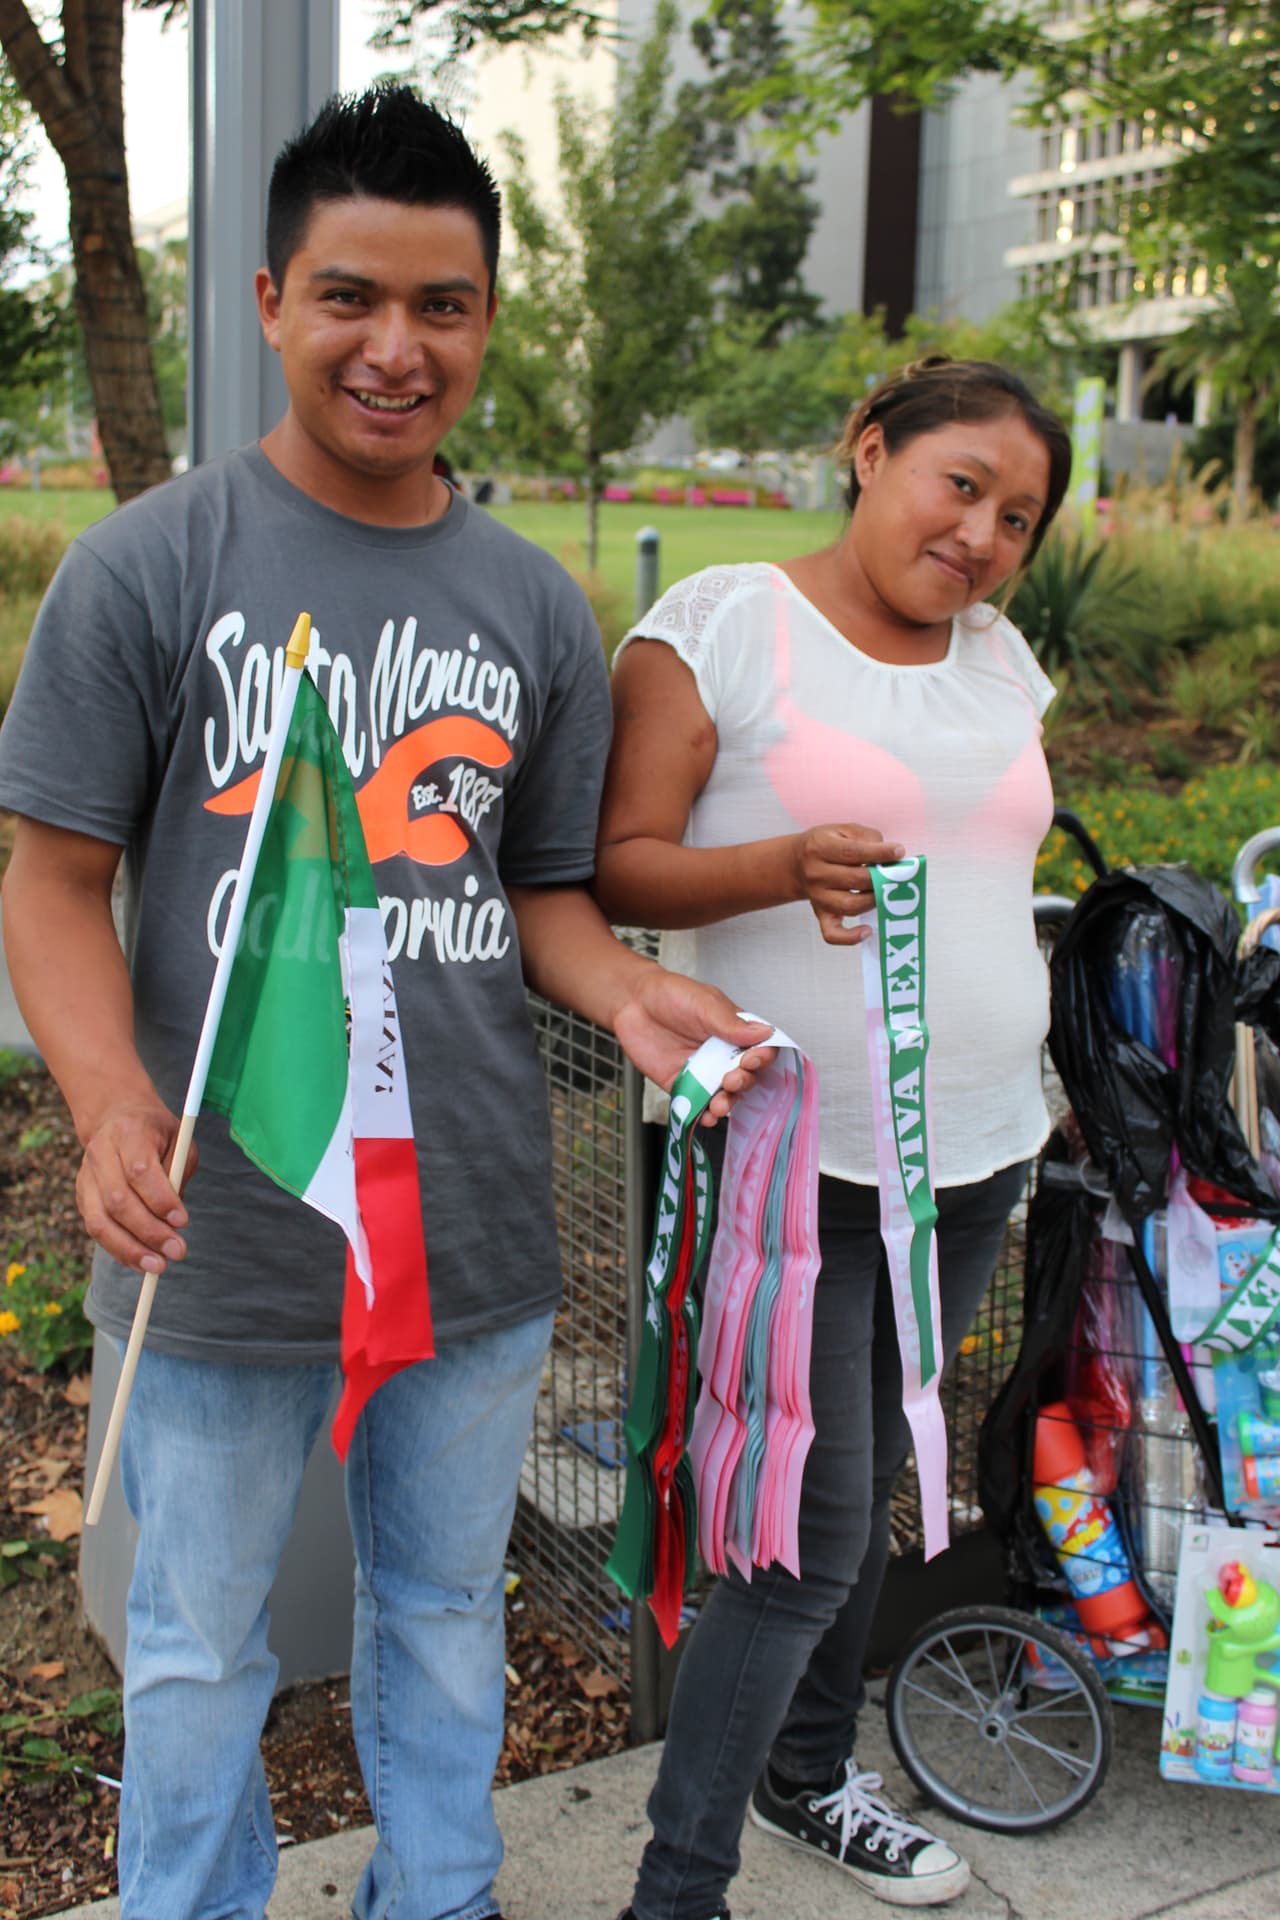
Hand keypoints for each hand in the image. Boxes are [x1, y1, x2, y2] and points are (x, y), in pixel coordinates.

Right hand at [75, 1099, 194, 1275]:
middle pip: (119, 1201)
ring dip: (131, 1249)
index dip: (161, 1200)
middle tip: (177, 1251)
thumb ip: (178, 1175)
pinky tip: (141, 1262)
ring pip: (101, 1221)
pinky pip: (97, 1229)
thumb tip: (175, 1222)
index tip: (183, 1221)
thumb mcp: (179, 1142)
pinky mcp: (81, 1196)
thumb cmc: (156, 1135)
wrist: (117, 1118)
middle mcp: (100, 1154)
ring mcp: (86, 1177)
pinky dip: (119, 1250)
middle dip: (150, 1232)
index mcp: (128, 1133)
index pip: (140, 1172)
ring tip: (159, 1266)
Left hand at [611, 966, 774, 1123]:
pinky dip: (703, 1115)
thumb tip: (764, 1033)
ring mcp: (704, 1071)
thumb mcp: (703, 1003)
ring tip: (720, 1104)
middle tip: (732, 1079)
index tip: (753, 1060)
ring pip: (725, 1095)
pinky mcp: (683, 1085)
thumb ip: (731, 1023)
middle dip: (744, 1082)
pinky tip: (705, 1116)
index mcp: (735, 1032)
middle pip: (746, 1076)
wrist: (632, 1002)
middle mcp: (722, 1054)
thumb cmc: (670, 994)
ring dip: (727, 1103)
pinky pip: (697, 1104)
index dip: (762, 1058)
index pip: (760, 1049)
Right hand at [792, 824, 903, 945]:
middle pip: (855, 879)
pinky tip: (867, 931)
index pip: (854, 852)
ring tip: (887, 893)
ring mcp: (817, 897)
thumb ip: (866, 837)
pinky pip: (832, 934)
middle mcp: (816, 873)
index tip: (899, 852)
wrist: (795, 864)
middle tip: (898, 874)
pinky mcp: (821, 914)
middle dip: (882, 878)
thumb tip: (890, 854)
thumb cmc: (824, 846)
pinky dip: (850, 937)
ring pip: (850, 905)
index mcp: (820, 847)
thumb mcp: (841, 830)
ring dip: (874, 901)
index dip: (879, 854)